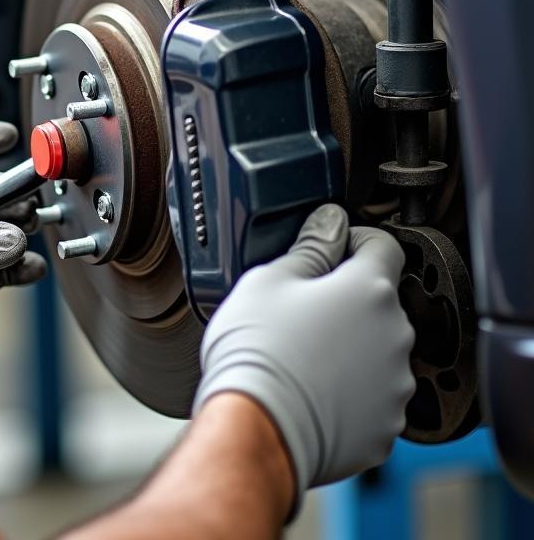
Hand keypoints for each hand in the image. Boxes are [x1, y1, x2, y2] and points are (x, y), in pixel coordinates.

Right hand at [192, 204, 414, 507]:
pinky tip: (313, 389)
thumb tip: (330, 222)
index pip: (384, 245)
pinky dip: (350, 391)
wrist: (256, 427)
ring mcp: (395, 385)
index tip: (332, 248)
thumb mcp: (269, 279)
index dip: (355, 240)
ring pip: (378, 351)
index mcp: (369, 289)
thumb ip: (310, 247)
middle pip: (378, 302)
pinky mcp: (386, 427)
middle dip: (346, 300)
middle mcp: (395, 335)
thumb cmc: (259, 352)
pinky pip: (373, 397)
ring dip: (352, 347)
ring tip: (304, 355)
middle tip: (301, 308)